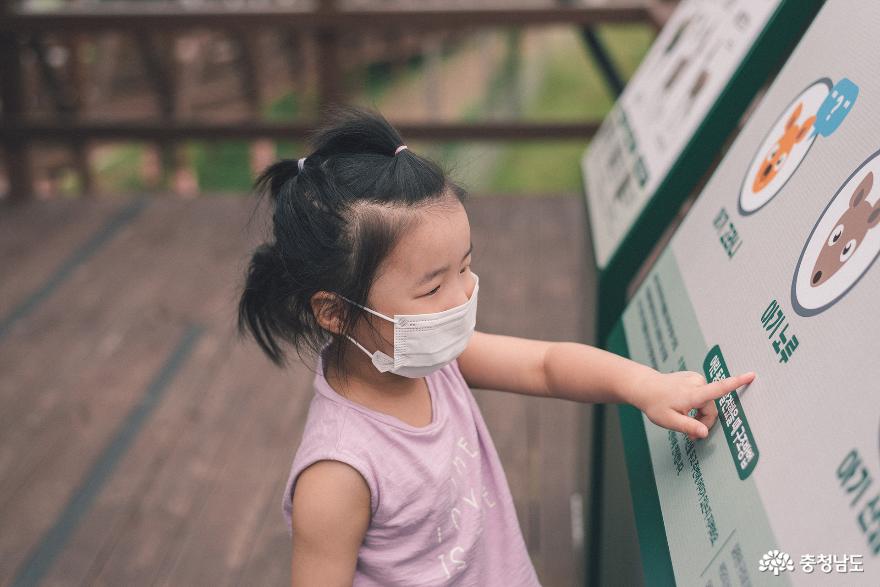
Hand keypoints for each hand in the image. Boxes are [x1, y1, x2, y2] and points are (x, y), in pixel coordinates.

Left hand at [631, 370, 755, 440]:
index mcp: (692, 393)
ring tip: (685, 417)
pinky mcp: (694, 378)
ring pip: (708, 403)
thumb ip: (688, 427)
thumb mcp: (669, 421)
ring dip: (700, 413)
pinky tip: (684, 406)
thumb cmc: (655, 404)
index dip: (736, 383)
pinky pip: (703, 396)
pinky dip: (698, 404)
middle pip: (711, 408)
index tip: (751, 375)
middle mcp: (696, 383)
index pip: (718, 388)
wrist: (645, 387)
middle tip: (690, 433)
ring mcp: (695, 378)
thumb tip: (705, 433)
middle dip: (703, 421)